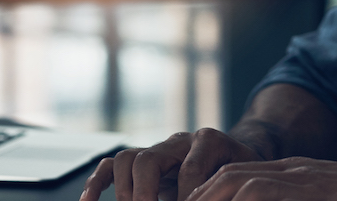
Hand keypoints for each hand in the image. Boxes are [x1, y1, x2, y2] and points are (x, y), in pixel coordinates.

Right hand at [81, 128, 266, 200]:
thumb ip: (221, 189)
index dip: (187, 195)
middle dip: (145, 193)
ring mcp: (157, 150)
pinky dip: (97, 184)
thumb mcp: (239, 177)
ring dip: (126, 192)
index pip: (189, 168)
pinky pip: (111, 168)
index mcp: (208, 140)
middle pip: (148, 158)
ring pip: (126, 159)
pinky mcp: (141, 162)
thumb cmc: (239, 171)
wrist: (237, 158)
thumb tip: (203, 198)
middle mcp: (178, 141)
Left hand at [185, 157, 336, 200]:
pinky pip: (259, 191)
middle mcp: (293, 172)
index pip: (235, 180)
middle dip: (199, 199)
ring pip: (236, 183)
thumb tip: (265, 200)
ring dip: (210, 200)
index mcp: (295, 177)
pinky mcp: (312, 189)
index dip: (207, 197)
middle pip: (227, 178)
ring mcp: (303, 179)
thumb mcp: (325, 198)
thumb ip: (293, 200)